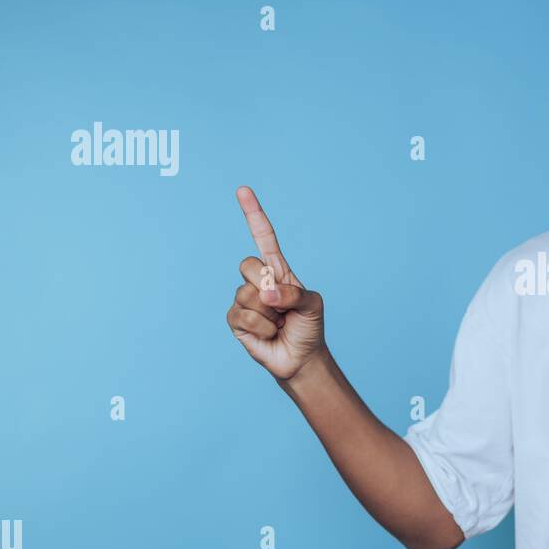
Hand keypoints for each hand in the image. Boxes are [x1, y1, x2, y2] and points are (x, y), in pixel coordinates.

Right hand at [227, 185, 327, 380]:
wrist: (301, 357)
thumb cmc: (308, 327)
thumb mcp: (313, 305)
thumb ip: (294, 293)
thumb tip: (266, 293)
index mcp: (278, 270)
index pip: (264, 238)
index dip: (254, 214)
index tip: (243, 190)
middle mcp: (257, 281)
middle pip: (248, 264)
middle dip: (267, 284)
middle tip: (282, 305)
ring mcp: (244, 300)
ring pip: (247, 294)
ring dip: (269, 313)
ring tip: (279, 322)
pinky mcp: (235, 321)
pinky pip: (243, 316)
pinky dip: (261, 327)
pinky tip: (269, 333)